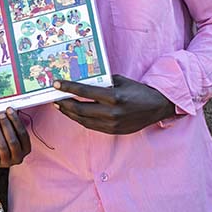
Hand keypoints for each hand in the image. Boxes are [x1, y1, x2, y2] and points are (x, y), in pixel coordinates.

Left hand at [0, 108, 31, 168]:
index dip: (16, 121)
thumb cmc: (5, 142)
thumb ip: (14, 125)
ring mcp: (7, 162)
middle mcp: (18, 157)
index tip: (10, 111)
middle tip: (1, 115)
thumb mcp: (12, 135)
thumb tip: (11, 111)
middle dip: (6, 126)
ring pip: (3, 146)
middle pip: (13, 140)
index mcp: (26, 149)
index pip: (23, 134)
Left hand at [53, 75, 175, 134]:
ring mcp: (112, 124)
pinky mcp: (113, 131)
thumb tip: (84, 80)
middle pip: (80, 109)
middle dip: (64, 103)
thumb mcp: (121, 81)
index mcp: (114, 97)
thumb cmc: (138, 91)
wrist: (156, 107)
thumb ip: (103, 82)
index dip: (68, 88)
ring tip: (61, 106)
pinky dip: (80, 119)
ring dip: (69, 113)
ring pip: (83, 120)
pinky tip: (74, 113)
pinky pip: (91, 126)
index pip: (85, 92)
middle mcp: (112, 113)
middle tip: (55, 97)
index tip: (56, 84)